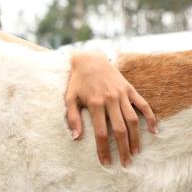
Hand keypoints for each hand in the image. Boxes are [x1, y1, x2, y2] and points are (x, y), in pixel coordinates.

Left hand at [64, 50, 157, 166]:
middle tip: (126, 163)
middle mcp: (110, 100)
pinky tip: (154, 130)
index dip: (103, 149)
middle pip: (119, 129)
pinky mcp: (130, 89)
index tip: (106, 162)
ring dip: (136, 138)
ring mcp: (122, 94)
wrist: (89, 60)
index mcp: (94, 103)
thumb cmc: (77, 81)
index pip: (100, 132)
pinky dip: (150, 117)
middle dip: (123, 148)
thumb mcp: (69, 97)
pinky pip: (143, 104)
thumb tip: (75, 138)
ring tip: (136, 152)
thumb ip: (72, 117)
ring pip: (133, 120)